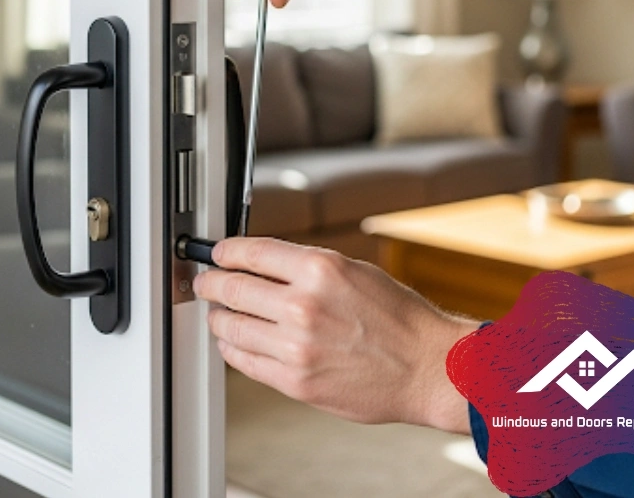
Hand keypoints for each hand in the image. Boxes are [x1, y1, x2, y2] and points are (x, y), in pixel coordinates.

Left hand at [194, 237, 477, 432]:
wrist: (428, 368)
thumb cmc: (400, 320)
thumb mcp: (355, 272)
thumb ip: (307, 268)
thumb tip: (265, 265)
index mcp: (319, 270)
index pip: (250, 253)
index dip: (224, 252)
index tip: (217, 254)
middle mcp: (303, 306)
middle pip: (231, 288)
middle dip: (210, 283)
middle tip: (205, 282)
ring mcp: (296, 347)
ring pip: (230, 327)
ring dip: (218, 317)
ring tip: (218, 314)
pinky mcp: (295, 381)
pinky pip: (244, 361)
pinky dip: (232, 348)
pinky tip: (233, 342)